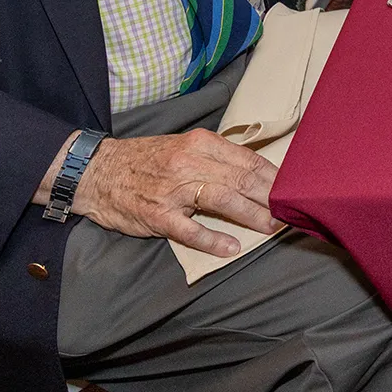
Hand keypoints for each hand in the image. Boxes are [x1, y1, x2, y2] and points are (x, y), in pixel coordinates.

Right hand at [71, 131, 278, 257]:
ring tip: (272, 227)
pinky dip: (212, 239)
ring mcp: (173, 190)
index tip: (295, 188)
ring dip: (252, 215)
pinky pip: (189, 230)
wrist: (97, 171)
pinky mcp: (157, 214)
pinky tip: (231, 248)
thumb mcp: (184, 146)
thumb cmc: (147, 159)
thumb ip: (217, 157)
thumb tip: (256, 171)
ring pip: (222, 200)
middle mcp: (189, 163)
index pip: (248, 159)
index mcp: (200, 143)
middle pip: (241, 180)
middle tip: (293, 210)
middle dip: (271, 197)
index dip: (274, 176)